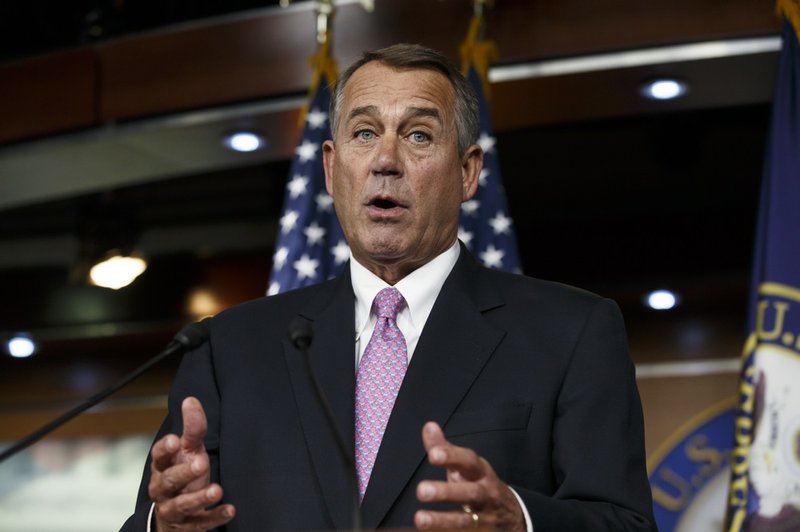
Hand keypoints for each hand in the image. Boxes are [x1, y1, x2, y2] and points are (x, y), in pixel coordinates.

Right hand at [148, 397, 234, 530]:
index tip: (175, 441)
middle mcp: (163, 489)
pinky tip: (230, 509)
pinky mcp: (188, 526)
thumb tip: (191, 400)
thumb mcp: (189, 451)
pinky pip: (200, 523)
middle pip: (168, 481)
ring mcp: (173, 509)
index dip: (164, 450)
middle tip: (202, 462)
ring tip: (217, 489)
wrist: (175, 516)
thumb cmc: (183, 475)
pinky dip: (215, 517)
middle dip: (184, 473)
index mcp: (162, 467)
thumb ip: (192, 429)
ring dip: (199, 497)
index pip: (158, 457)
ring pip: (181, 505)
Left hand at [414, 422, 524, 530]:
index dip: (452, 457)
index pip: (468, 461)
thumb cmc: (479, 484)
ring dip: (443, 520)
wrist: (513, 515)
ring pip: (466, 520)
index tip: (433, 455)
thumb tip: (429, 426)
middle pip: (469, 493)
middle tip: (421, 490)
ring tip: (420, 519)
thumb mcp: (467, 466)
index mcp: (480, 472)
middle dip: (446, 492)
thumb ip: (446, 450)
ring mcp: (486, 517)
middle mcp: (485, 493)